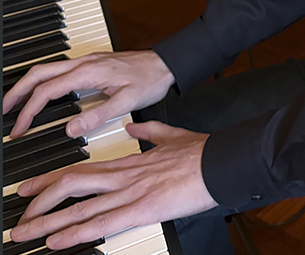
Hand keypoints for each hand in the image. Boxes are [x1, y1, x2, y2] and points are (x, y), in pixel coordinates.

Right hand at [2, 50, 174, 137]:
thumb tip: (71, 128)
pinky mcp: (93, 64)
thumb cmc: (151, 79)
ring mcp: (88, 61)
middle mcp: (85, 63)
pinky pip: (60, 70)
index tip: (19, 129)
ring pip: (48, 69)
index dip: (29, 111)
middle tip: (4, 112)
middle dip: (17, 91)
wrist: (167, 63)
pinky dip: (44, 81)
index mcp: (88, 72)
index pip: (47, 90)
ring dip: (29, 85)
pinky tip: (44, 94)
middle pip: (39, 73)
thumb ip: (98, 115)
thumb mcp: (127, 101)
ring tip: (17, 104)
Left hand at [9, 122, 217, 250]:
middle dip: (40, 200)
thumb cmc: (201, 152)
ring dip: (47, 222)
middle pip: (72, 185)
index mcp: (130, 162)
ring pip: (80, 207)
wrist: (219, 160)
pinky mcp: (142, 209)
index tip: (32, 186)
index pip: (82, 169)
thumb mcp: (171, 136)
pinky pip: (101, 223)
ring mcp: (130, 193)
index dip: (53, 178)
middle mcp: (124, 177)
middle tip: (18, 211)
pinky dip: (75, 233)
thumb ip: (149, 132)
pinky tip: (56, 240)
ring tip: (23, 233)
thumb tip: (133, 128)